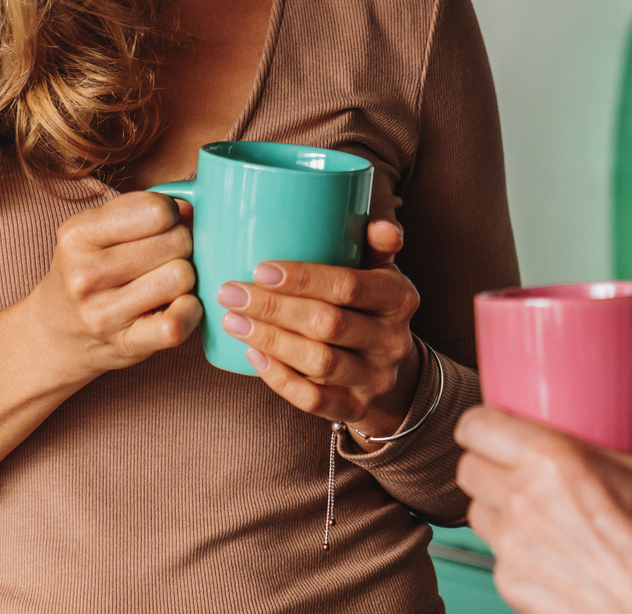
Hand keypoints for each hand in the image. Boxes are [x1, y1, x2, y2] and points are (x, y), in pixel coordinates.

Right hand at [25, 191, 204, 380]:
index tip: (160, 226)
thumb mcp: (94, 230)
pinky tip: (176, 306)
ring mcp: (104, 313)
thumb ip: (141, 209)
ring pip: (182, 277)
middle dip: (180, 245)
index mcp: (78, 235)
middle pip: (177, 242)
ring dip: (184, 278)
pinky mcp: (127, 344)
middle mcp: (85, 274)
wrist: (53, 335)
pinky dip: (189, 312)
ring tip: (164, 282)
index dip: (170, 214)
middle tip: (163, 258)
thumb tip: (193, 208)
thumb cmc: (86, 273)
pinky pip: (177, 323)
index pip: (158, 210)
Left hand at [218, 217, 422, 434]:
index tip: (260, 269)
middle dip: (275, 308)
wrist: (388, 368)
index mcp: (400, 298)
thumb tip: (377, 224)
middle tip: (231, 293)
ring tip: (232, 320)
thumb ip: (375, 245)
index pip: (349, 285)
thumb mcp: (380, 272)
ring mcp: (376, 378)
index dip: (305, 278)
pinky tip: (252, 355)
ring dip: (270, 340)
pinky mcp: (357, 408)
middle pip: (329, 324)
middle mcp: (393, 340)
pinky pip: (314, 399)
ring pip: (319, 362)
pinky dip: (280, 379)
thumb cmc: (370, 306)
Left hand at [456, 405, 631, 613]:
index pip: (476, 425)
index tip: (500, 421)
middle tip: (517, 460)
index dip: (483, 421)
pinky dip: (513, 545)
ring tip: (530, 501)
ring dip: (495, 503)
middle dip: (487, 460)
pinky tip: (546, 542)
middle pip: (467, 466)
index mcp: (553, 463)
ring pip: (476, 510)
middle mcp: (522, 502)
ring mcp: (511, 548)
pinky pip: (496, 552)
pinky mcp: (511, 583)